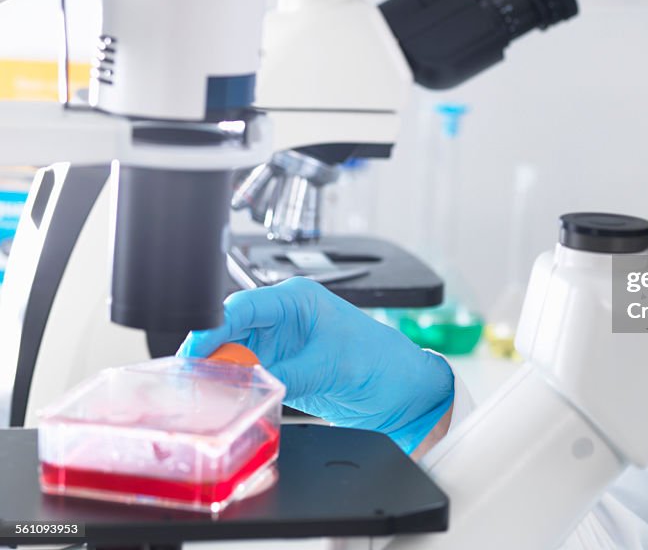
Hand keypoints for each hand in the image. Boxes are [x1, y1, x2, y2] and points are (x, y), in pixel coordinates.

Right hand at [177, 277, 453, 453]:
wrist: (404, 391)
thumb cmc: (383, 361)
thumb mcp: (333, 367)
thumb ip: (288, 375)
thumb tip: (250, 385)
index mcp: (297, 299)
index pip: (240, 307)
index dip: (210, 328)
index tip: (192, 352)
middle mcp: (283, 318)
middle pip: (227, 331)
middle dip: (208, 354)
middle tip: (190, 380)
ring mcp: (280, 345)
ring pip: (232, 356)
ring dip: (219, 374)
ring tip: (205, 393)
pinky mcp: (282, 369)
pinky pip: (247, 377)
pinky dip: (235, 388)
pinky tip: (227, 400)